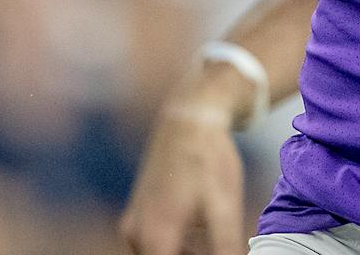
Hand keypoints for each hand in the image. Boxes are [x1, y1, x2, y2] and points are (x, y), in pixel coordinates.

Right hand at [119, 96, 247, 254]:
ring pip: (160, 254)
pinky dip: (178, 245)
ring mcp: (133, 223)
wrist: (190, 118)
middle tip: (220, 246)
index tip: (213, 251)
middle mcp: (135, 234)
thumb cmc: (208, 160)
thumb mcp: (225, 207)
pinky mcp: (138, 213)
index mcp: (154, 237)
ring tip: (215, 237)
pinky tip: (203, 231)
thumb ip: (226, 247)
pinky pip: (155, 242)